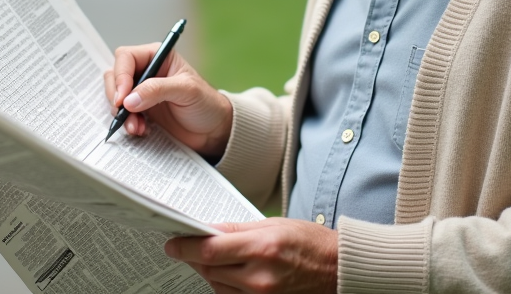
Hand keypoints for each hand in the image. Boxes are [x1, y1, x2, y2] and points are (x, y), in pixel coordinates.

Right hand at [104, 43, 232, 157]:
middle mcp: (146, 72)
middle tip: (123, 112)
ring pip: (116, 96)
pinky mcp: (141, 111)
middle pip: (115, 75)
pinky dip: (127, 123)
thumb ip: (157, 90)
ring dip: (121, 113)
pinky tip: (140, 130)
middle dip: (116, 96)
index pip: (126, 57)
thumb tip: (129, 99)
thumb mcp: (186, 91)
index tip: (122, 98)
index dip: (120, 76)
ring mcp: (142, 92)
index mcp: (157, 57)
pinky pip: (123, 114)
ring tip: (136, 127)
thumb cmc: (206, 104)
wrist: (214, 131)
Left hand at [165, 218, 337, 293]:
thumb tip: (206, 229)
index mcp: (261, 249)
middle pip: (209, 270)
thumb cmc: (310, 243)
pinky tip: (232, 273)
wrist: (338, 270)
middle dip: (196, 257)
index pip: (208, 251)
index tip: (172, 244)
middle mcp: (259, 278)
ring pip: (218, 285)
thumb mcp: (273, 224)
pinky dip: (225, 285)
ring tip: (219, 257)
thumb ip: (236, 228)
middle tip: (191, 244)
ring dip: (211, 271)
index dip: (184, 247)